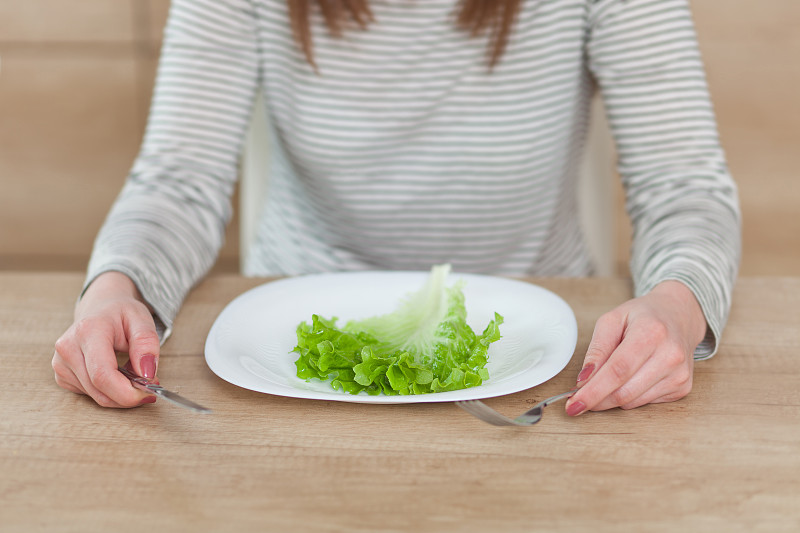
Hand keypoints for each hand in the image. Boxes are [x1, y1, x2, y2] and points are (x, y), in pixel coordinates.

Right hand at [52, 271, 160, 407]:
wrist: (100, 308)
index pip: (102, 375)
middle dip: (127, 395)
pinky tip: (115, 374)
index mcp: (88, 331)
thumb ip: (147, 344)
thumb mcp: (142, 319)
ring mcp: (61, 362)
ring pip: (95, 395)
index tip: (149, 394)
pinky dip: (107, 391)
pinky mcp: (61, 374)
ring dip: (119, 394)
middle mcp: (68, 347)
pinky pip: (88, 394)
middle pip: (99, 389)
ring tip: (133, 374)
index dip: (126, 393)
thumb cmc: (121, 313)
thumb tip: (147, 373)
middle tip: (149, 386)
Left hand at [564, 280, 706, 414]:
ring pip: (633, 401)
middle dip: (597, 400)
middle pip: (624, 391)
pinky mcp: (682, 387)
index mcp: (651, 333)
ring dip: (611, 399)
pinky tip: (631, 379)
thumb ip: (597, 349)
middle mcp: (670, 355)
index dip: (594, 391)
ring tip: (606, 381)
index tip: (574, 404)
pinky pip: (645, 403)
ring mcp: (679, 374)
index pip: (618, 370)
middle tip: (579, 399)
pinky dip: (629, 396)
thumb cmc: (642, 316)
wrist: (678, 316)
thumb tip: (584, 379)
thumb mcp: (612, 320)